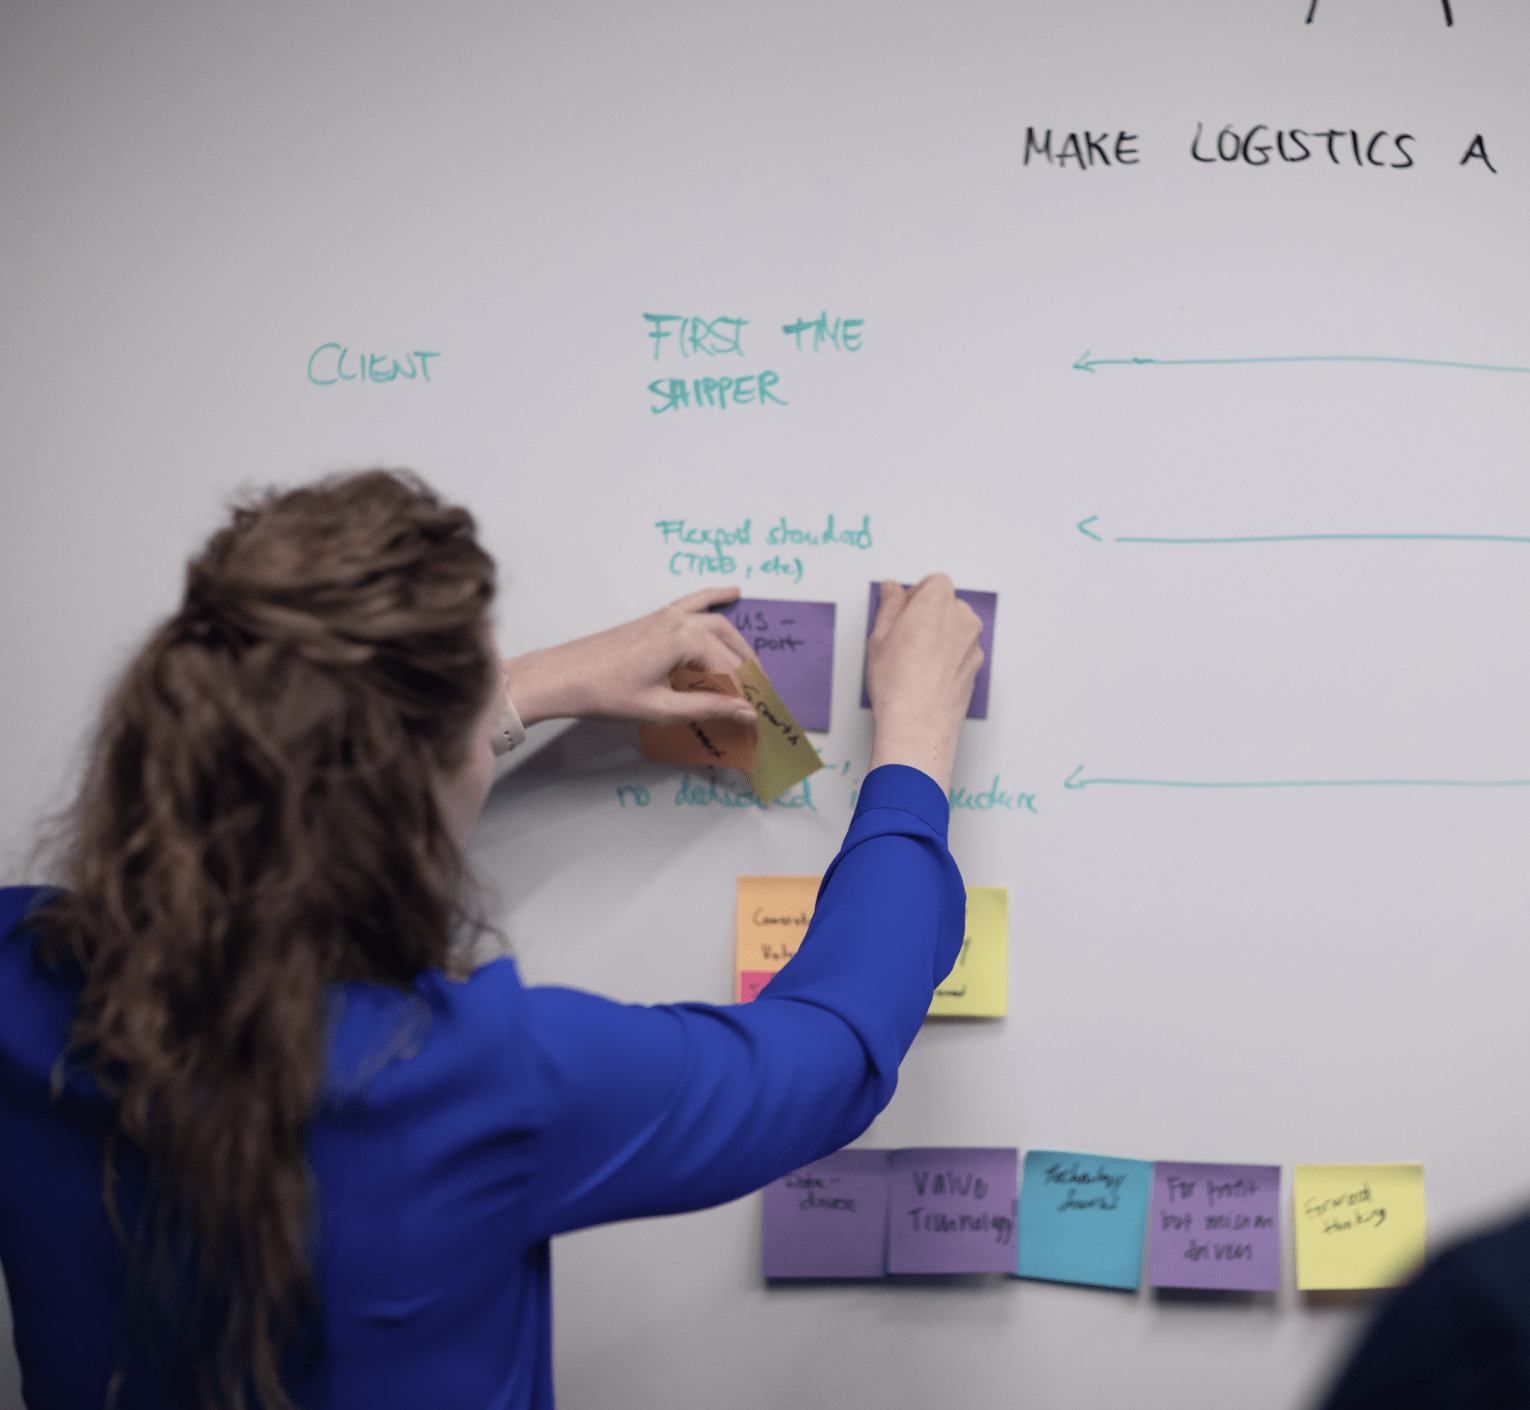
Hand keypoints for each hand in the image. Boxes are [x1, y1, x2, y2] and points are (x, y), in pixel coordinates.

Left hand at [502, 587, 759, 726]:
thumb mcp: (661, 708)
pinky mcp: (654, 618)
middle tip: (759, 696)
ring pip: (716, 623)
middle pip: (728, 645)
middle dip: (747, 671)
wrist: (561, 677)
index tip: (752, 716)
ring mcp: (665, 616)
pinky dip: (714, 597)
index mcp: (684, 641)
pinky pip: (694, 603)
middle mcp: (679, 622)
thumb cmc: (603, 693)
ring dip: (737, 643)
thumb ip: (707, 707)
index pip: (728, 671)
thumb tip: (744, 712)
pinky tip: (732, 591)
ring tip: (754, 667)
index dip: (742, 696)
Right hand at [865, 575, 982, 791]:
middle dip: (929, 613)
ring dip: (941, 634)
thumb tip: (892, 589)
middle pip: (948, 603)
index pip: (935, 581)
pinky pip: (963, 651)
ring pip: (958, 628)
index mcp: (938, 603)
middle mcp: (962, 619)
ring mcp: (973, 644)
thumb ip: (889, 605)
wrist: (917, 723)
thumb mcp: (880, 636)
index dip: (916, 593)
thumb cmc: (898, 684)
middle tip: (904, 634)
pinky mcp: (976, 667)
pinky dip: (949, 655)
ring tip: (914, 658)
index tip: (902, 609)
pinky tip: (927, 673)